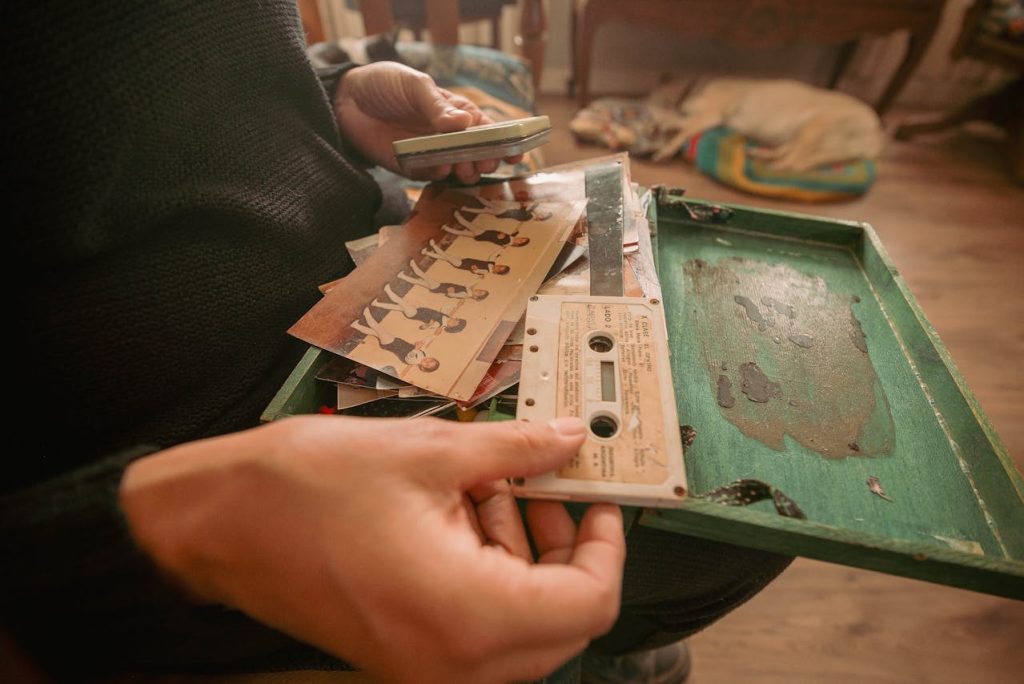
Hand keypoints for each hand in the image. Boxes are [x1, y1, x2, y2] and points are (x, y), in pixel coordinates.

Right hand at [120, 415, 624, 682]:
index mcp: (466, 615)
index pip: (588, 603)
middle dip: (563, 547)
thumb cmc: (300, 489)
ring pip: (520, 626)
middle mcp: (451, 662)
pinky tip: (458, 511)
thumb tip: (569, 439)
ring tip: (489, 487)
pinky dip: (486, 572)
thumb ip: (516, 449)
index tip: (596, 497)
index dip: (606, 544)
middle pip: (561, 621)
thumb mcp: (427, 452)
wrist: (212, 523)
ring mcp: (423, 666)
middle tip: (546, 485)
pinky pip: (476, 627)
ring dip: (522, 556)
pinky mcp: (403, 655)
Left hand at [334, 61, 522, 182]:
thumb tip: (465, 123)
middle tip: (486, 162)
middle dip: (486, 159)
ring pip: (458, 168)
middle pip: (476, 153)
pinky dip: (440, 175)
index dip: (503, 141)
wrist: (346, 100)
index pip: (486, 128)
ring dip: (466, 171)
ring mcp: (431, 153)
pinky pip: (432, 176)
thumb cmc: (385, 85)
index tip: (517, 151)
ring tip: (466, 169)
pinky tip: (442, 169)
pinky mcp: (412, 167)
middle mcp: (447, 135)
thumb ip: (437, 107)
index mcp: (455, 112)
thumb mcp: (414, 86)